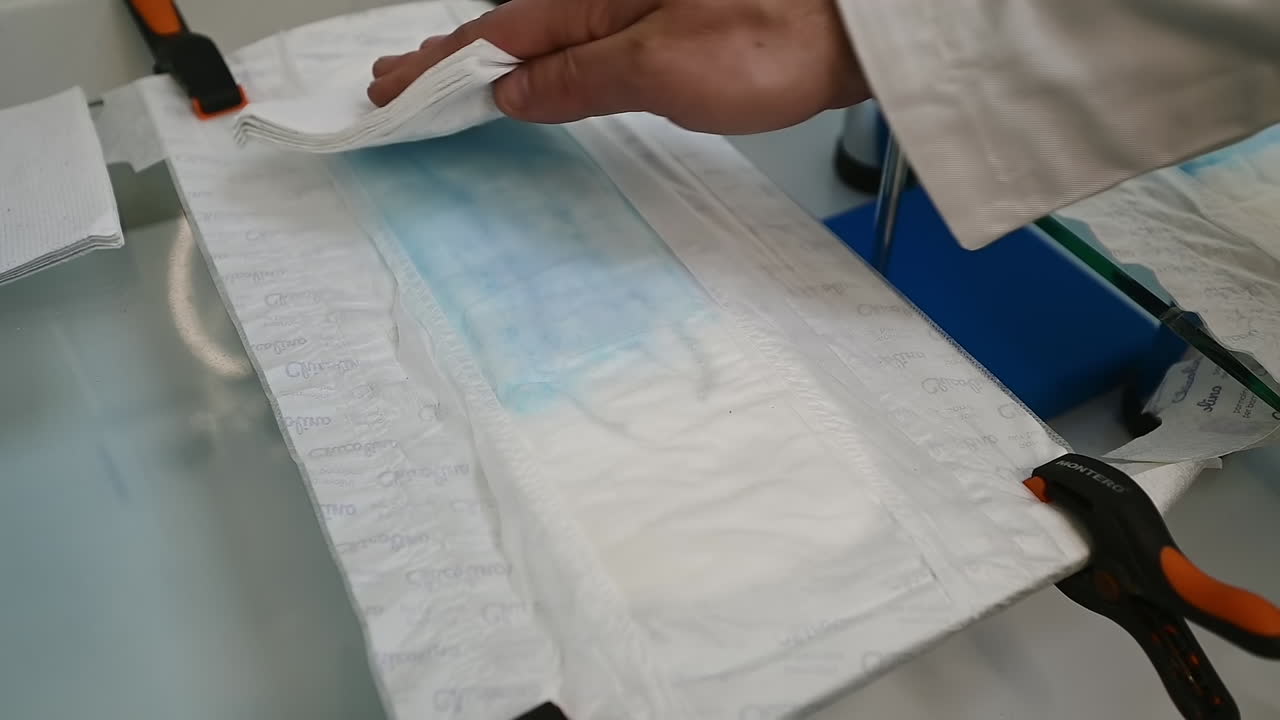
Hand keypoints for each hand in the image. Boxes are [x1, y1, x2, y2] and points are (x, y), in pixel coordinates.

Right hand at [367, 0, 867, 133]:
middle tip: (393, 79)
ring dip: (485, 59)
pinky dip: (538, 60)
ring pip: (539, 35)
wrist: (855, 26)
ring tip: (441, 76)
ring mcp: (633, 10)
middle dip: (446, 57)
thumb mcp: (660, 69)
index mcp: (590, 0)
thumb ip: (579, 80)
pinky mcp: (663, 27)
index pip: (491, 38)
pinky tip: (533, 71)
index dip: (438, 68)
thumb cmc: (773, 38)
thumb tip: (513, 92)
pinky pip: (577, 42)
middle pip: (506, 29)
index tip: (391, 90)